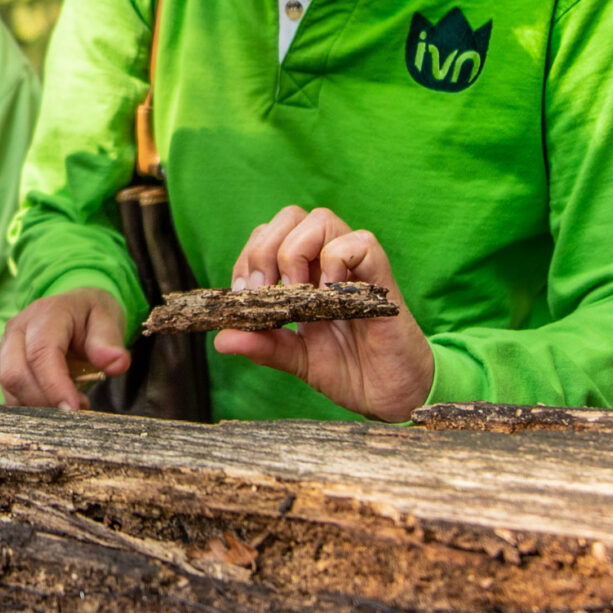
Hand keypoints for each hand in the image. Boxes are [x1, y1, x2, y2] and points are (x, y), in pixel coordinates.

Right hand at [0, 288, 129, 410]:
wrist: (75, 309)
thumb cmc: (91, 315)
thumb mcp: (108, 319)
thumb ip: (110, 341)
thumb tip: (117, 363)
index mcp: (46, 314)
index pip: (41, 352)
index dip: (54, 385)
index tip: (73, 409)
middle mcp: (18, 328)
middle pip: (15, 373)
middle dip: (44, 400)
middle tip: (77, 409)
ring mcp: (6, 346)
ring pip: (9, 387)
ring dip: (37, 405)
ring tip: (70, 404)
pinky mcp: (3, 364)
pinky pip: (9, 394)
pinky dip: (30, 407)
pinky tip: (54, 405)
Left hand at [215, 205, 433, 421]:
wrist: (391, 396)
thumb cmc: (349, 370)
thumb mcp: (297, 359)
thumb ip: (263, 345)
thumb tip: (221, 339)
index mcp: (304, 273)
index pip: (266, 236)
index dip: (248, 258)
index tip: (243, 296)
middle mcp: (328, 261)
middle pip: (289, 216)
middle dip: (265, 250)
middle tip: (266, 293)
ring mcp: (355, 266)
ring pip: (320, 220)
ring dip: (296, 252)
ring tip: (299, 294)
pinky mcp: (381, 277)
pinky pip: (360, 243)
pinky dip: (336, 261)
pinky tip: (330, 294)